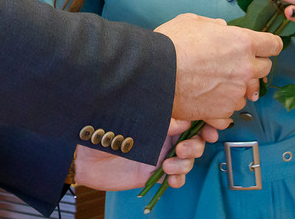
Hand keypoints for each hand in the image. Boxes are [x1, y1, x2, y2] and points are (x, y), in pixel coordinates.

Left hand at [73, 119, 219, 190]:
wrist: (81, 153)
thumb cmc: (101, 126)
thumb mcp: (130, 117)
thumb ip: (158, 118)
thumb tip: (182, 121)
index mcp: (161, 116)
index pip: (190, 117)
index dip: (205, 121)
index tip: (212, 126)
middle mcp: (163, 134)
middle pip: (195, 139)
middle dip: (197, 144)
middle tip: (184, 148)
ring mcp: (160, 153)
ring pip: (188, 160)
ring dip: (186, 163)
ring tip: (169, 164)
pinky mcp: (152, 172)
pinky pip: (175, 177)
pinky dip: (178, 179)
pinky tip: (171, 178)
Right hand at [156, 14, 281, 121]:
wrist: (153, 73)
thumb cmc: (171, 43)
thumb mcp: (192, 21)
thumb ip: (214, 25)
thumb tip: (223, 29)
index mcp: (242, 42)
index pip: (273, 44)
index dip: (268, 44)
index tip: (263, 46)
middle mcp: (245, 68)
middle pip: (265, 68)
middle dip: (252, 65)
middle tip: (234, 63)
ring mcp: (235, 92)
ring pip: (248, 91)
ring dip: (238, 86)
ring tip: (216, 82)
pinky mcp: (223, 111)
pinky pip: (232, 109)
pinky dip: (223, 104)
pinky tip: (208, 96)